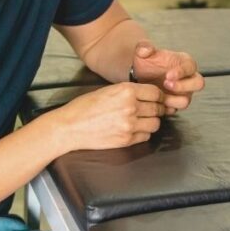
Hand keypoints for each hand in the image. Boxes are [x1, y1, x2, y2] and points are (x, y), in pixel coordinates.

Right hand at [48, 83, 165, 151]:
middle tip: (154, 110)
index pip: (155, 93)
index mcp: (126, 91)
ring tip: (144, 120)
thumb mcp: (108, 90)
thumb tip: (147, 95)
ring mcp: (130, 125)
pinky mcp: (126, 140)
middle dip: (158, 109)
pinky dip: (143, 133)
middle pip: (158, 108)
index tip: (158, 99)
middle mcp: (131, 107)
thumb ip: (129, 92)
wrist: (70, 126)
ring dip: (152, 121)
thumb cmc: (85, 107)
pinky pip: (146, 136)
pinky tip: (135, 129)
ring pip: (155, 123)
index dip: (159, 96)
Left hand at [132, 40, 204, 112]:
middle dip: (183, 86)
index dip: (182, 72)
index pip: (191, 67)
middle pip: (198, 84)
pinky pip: (174, 109)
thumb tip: (145, 50)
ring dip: (173, 100)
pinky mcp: (174, 104)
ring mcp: (182, 93)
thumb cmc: (146, 61)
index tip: (168, 75)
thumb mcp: (142, 51)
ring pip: (186, 100)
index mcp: (184, 63)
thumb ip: (144, 47)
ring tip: (159, 96)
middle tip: (166, 85)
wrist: (139, 75)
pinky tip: (156, 104)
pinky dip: (166, 108)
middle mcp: (187, 78)